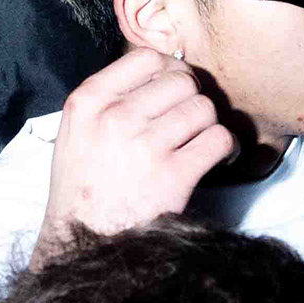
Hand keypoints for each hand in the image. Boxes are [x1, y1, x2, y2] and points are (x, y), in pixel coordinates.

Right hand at [37, 48, 232, 251]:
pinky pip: (218, 139)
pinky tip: (219, 157)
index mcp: (87, 102)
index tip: (172, 90)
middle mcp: (115, 118)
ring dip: (208, 125)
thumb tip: (163, 73)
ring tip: (201, 142)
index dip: (168, 71)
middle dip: (191, 98)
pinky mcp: (174, 176)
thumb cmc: (84, 190)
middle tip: (189, 121)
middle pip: (181, 81)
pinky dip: (226, 147)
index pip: (145, 57)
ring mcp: (145, 146)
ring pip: (203, 108)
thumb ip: (110, 100)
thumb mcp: (77, 133)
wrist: (85, 245)